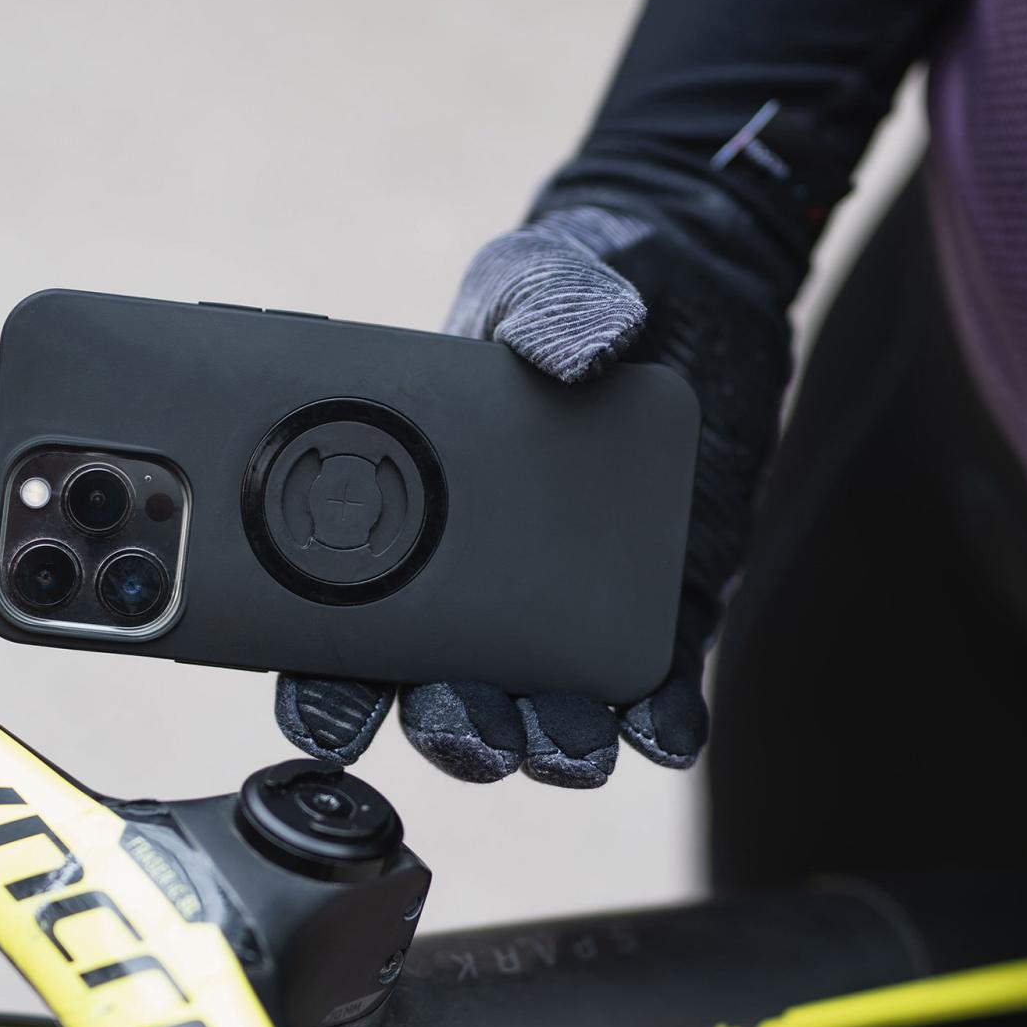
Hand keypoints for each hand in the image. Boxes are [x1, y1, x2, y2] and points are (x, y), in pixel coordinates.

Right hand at [276, 202, 790, 786]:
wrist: (694, 298)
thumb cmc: (579, 296)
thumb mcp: (543, 278)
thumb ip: (544, 301)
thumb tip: (570, 357)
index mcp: (416, 518)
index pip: (351, 626)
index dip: (332, 687)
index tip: (333, 720)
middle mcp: (483, 583)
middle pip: (445, 690)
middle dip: (450, 729)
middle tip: (468, 733)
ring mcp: (570, 605)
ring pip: (542, 707)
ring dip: (546, 743)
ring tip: (566, 748)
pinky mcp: (658, 609)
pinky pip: (655, 686)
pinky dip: (657, 720)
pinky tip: (658, 730)